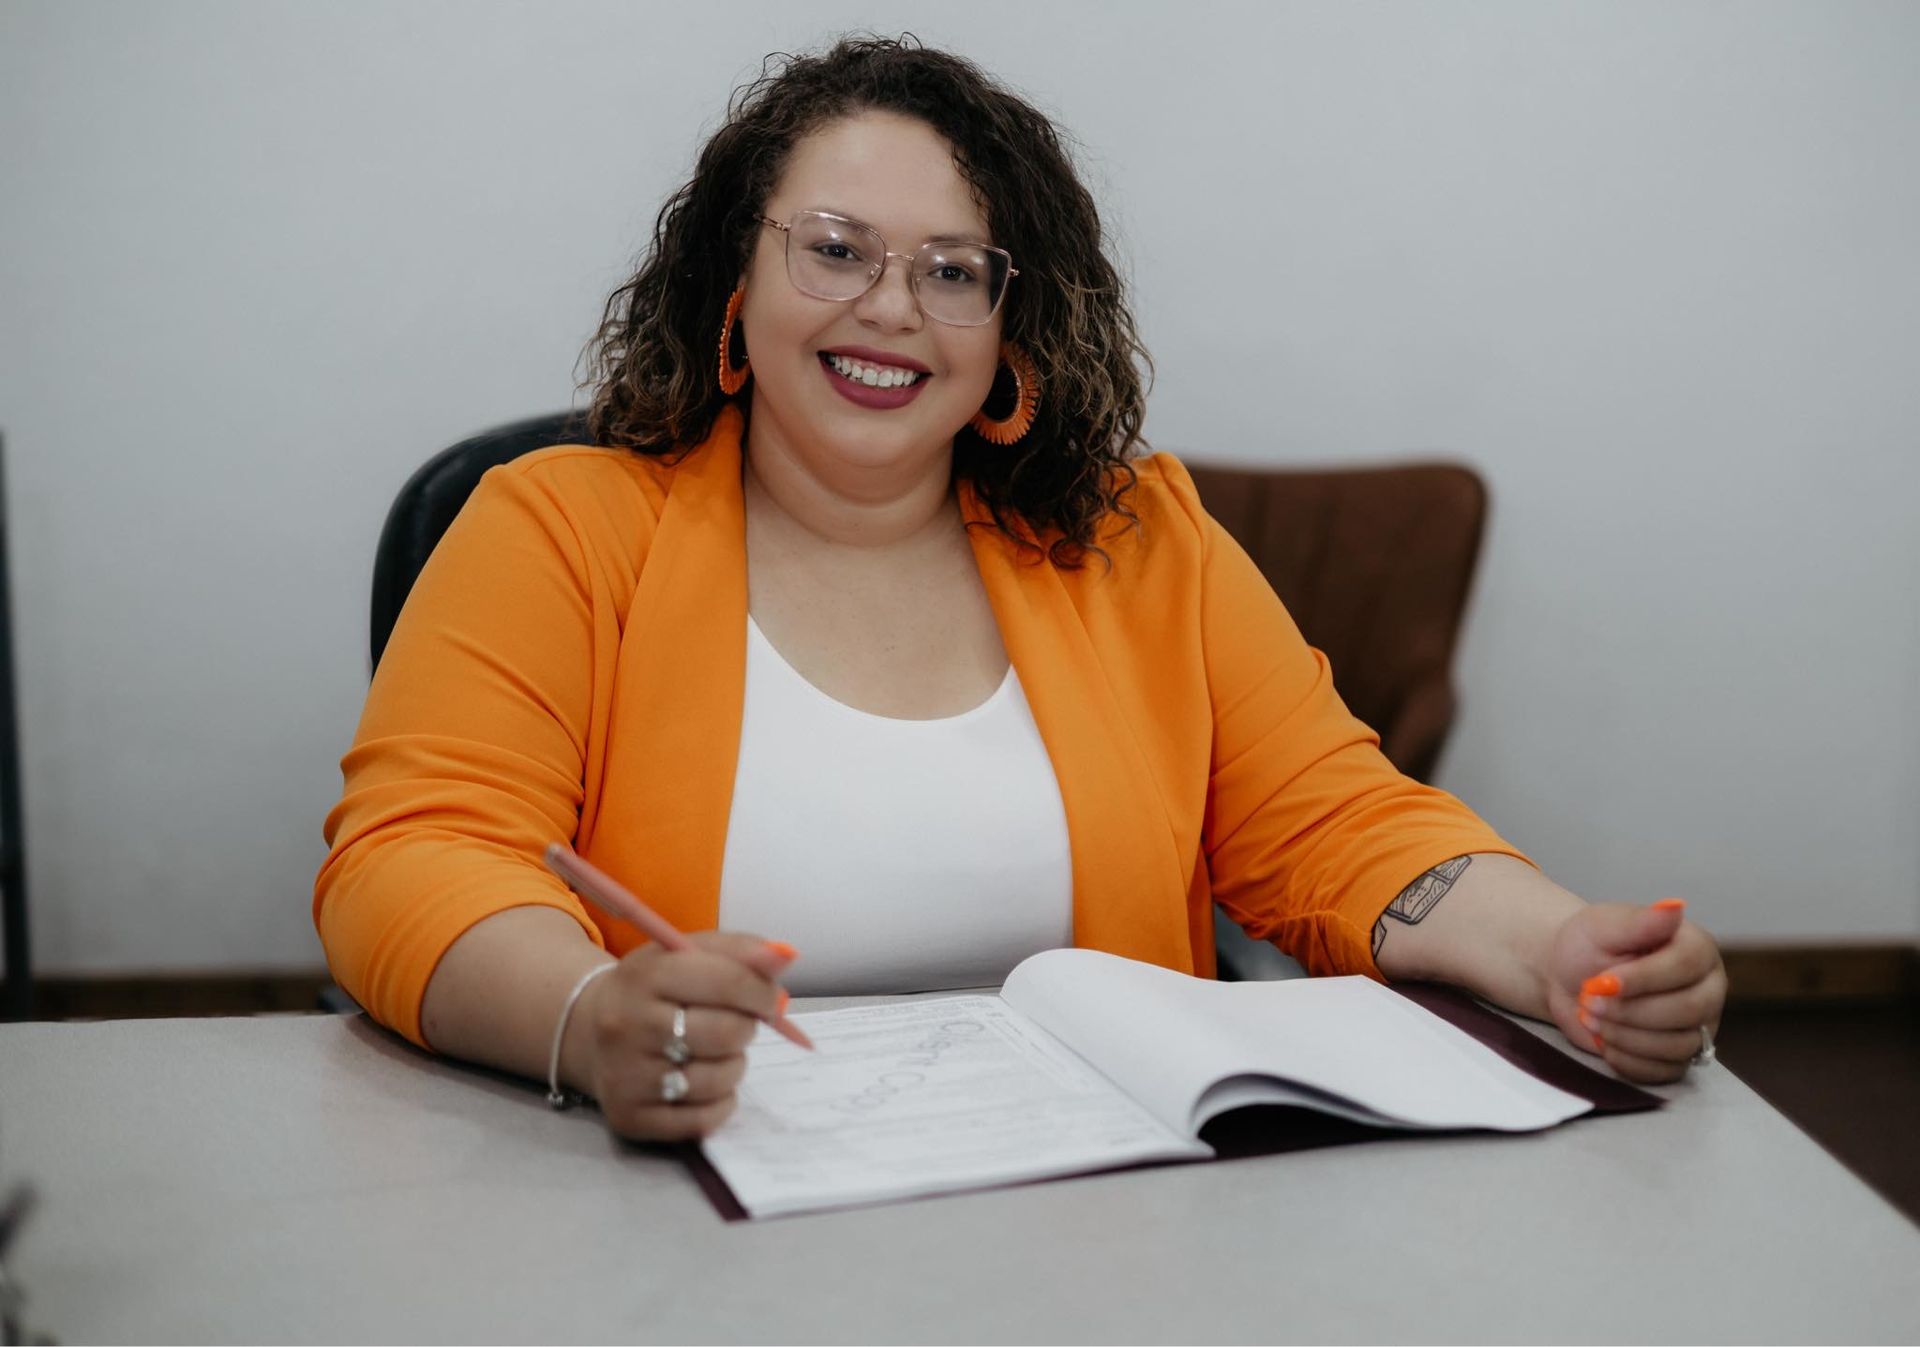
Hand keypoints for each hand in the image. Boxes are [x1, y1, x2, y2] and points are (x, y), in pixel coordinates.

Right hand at [572, 932, 794, 1141]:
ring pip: (717, 1079)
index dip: (762, 992)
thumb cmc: (654, 989)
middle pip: (724, 1033)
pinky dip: (720, 1104)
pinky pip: (702, 1120)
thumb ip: (740, 951)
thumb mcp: (686, 955)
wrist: (589, 1030)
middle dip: (746, 1029)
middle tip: (737, 1025)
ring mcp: (625, 1075)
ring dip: (733, 1066)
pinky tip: (707, 1084)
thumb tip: (786, 956)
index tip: (771, 999)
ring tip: (717, 1053)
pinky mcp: (629, 1117)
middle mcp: (628, 1025)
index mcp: (644, 974)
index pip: (725, 982)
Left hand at [1543, 900, 1726, 1083]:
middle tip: (1589, 1001)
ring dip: (1624, 1036)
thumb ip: (1640, 921)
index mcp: (1697, 949)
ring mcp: (1698, 1026)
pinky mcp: (1678, 1057)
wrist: (1568, 978)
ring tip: (1591, 1017)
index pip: (1686, 967)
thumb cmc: (1589, 946)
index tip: (1601, 981)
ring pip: (1677, 1045)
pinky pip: (1663, 1072)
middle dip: (1630, 1011)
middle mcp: (1707, 989)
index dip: (1643, 979)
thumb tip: (1674, 906)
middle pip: (1688, 1011)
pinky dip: (1626, 1059)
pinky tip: (1604, 1039)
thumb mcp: (1605, 925)